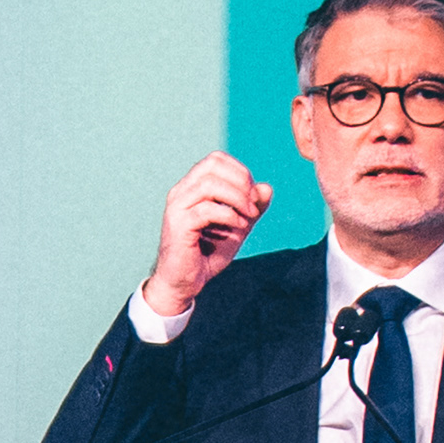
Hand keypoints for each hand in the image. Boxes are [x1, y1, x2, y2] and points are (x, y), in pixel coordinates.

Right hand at [143, 155, 272, 315]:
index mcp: (192, 187)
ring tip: (249, 216)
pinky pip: (206, 210)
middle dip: (240, 181)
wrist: (185, 283)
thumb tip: (266, 188)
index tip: (253, 195)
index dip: (240, 171)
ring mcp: (177, 207)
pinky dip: (229, 215)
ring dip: (237, 198)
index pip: (216, 159)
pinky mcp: (178, 226)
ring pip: (209, 184)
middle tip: (253, 205)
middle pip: (212, 165)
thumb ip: (252, 207)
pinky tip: (239, 227)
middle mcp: (181, 192)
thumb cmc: (207, 254)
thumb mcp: (237, 227)